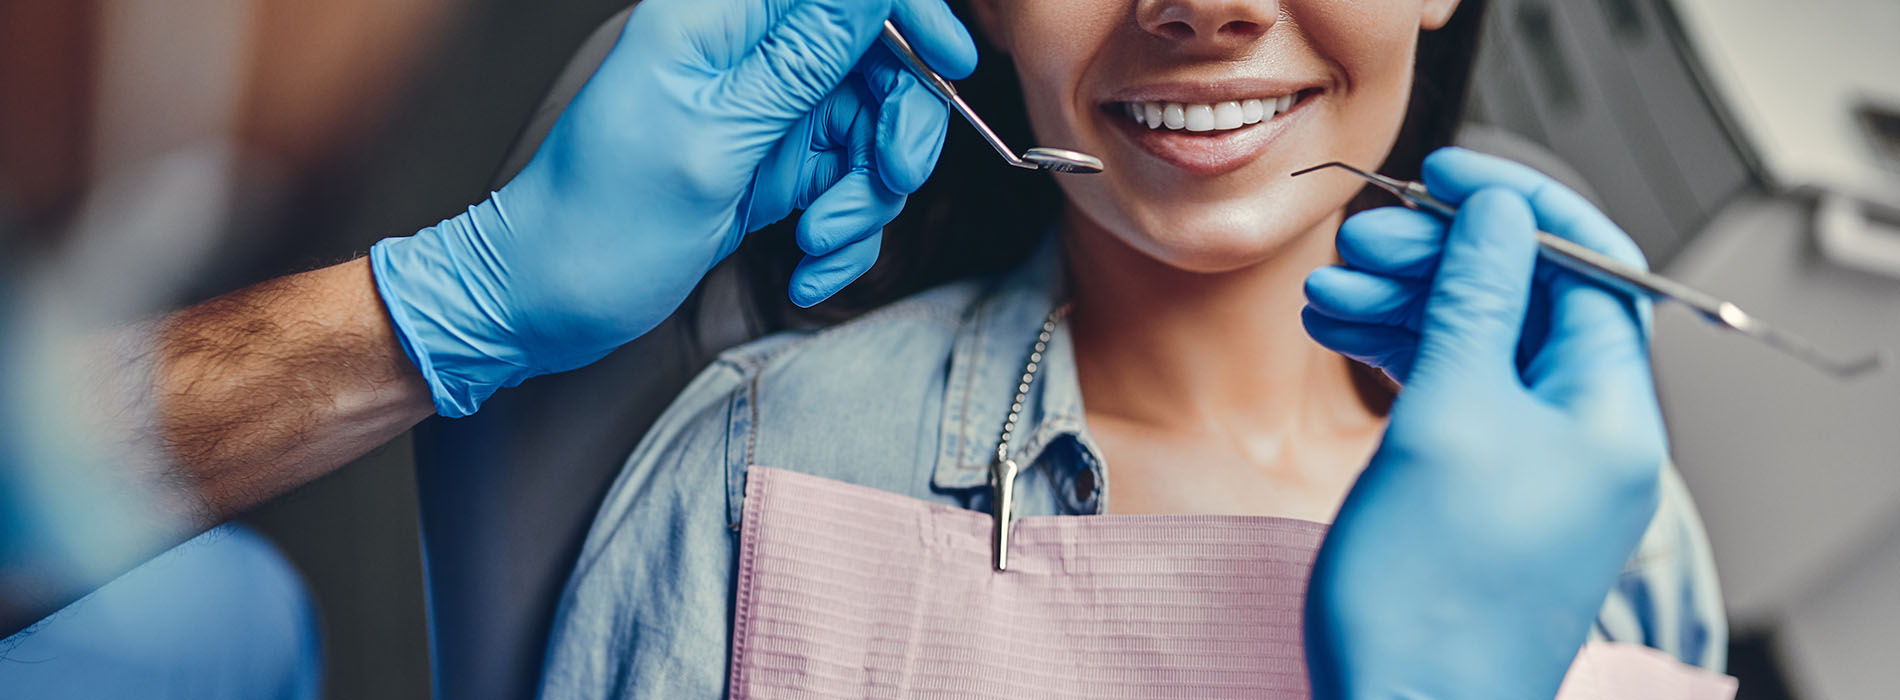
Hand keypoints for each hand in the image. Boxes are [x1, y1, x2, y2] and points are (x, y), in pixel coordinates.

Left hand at [371, 0, 975, 415]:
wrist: (545, 303)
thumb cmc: (597, 224)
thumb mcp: (713, 140)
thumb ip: (803, 55)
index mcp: (718, 16)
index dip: (914, 12)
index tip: (948, 64)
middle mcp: (747, 51)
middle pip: (879, 57)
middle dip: (896, 130)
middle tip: (885, 185)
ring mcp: (764, 108)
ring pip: (871, 128)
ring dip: (865, 198)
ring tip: (819, 242)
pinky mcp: (772, 161)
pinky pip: (845, 181)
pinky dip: (842, 231)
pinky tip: (805, 266)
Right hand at [1300, 148, 1665, 698]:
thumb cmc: (1431, 599)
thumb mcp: (1449, 418)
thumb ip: (1474, 303)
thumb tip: (1498, 216)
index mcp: (1609, 414)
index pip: (1589, 267)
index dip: (1518, 207)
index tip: (1447, 175)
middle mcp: (1585, 435)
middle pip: (1526, 301)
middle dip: (1441, 259)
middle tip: (1363, 242)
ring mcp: (1535, 465)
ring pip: (1478, 344)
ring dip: (1405, 305)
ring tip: (1327, 294)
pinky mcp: (1486, 490)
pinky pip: (1455, 394)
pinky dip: (1401, 356)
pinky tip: (1343, 337)